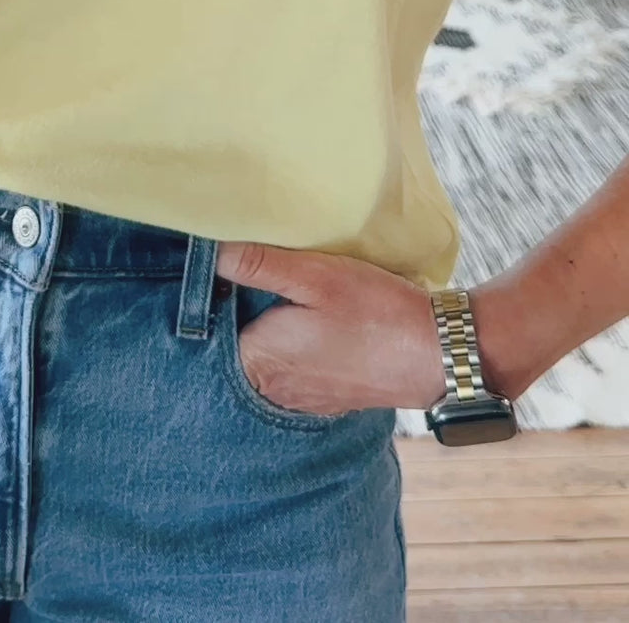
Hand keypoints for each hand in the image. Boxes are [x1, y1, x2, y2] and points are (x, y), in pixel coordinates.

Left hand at [215, 240, 447, 415]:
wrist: (438, 353)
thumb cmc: (376, 313)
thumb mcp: (315, 275)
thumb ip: (257, 264)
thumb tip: (209, 251)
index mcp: (258, 362)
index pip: (209, 329)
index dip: (213, 294)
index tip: (224, 267)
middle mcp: (271, 390)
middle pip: (235, 342)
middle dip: (240, 308)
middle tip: (259, 272)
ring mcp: (298, 398)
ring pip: (264, 354)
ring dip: (268, 326)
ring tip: (288, 295)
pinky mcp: (323, 396)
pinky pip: (291, 366)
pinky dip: (293, 343)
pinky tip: (313, 321)